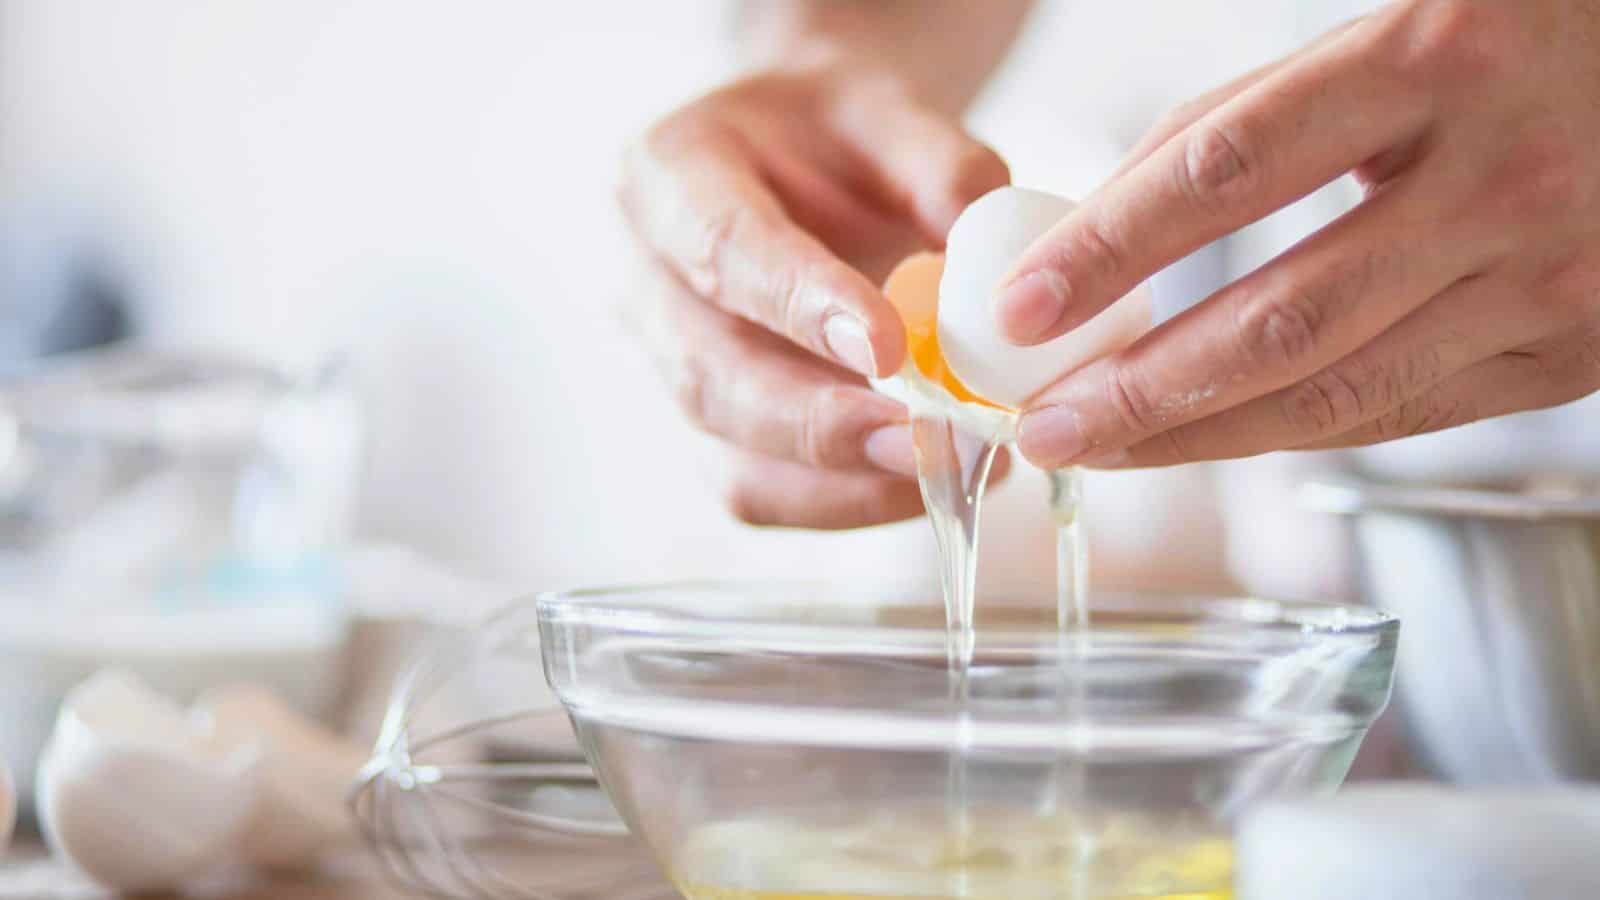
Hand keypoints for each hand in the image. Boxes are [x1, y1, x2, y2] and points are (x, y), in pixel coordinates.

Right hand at [620, 60, 1011, 525]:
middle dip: (815, 421)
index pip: (722, 248)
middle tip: (917, 441)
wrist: (807, 160)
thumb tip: (981, 244)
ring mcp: (672, 363)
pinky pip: (759, 488)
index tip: (888, 347)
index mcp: (668, 175)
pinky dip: (841, 501)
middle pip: (709, 374)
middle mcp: (647, 279)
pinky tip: (920, 483)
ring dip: (836, 478)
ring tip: (940, 470)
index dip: (798, 305)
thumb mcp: (890, 106)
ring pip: (727, 451)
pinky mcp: (714, 426)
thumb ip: (939, 163)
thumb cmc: (837, 133)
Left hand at [998, 0, 1599, 468]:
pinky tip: (1207, 439)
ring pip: (1335, 392)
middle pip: (1278, 316)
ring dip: (1195, 436)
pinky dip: (1288, 433)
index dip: (1111, 247)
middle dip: (1138, 388)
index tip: (1022, 306)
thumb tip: (1104, 223)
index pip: (1228, 169)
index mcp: (1434, 60)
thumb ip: (1256, 120)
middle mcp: (1498, 176)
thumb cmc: (1521, 43)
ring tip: (1099, 447)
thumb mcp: (1393, 33)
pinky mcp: (1574, 355)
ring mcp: (1546, 277)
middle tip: (1041, 424)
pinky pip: (1399, 415)